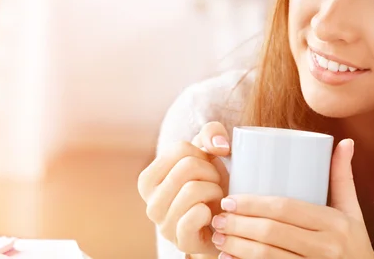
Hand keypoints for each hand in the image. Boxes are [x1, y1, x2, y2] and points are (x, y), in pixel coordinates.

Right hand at [137, 121, 231, 255]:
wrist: (225, 221)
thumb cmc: (213, 184)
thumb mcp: (210, 152)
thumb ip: (211, 133)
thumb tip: (219, 145)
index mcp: (149, 179)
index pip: (179, 148)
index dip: (202, 154)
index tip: (206, 167)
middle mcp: (151, 203)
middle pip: (187, 167)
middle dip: (211, 172)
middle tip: (214, 184)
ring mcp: (164, 225)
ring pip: (192, 190)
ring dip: (215, 191)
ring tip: (215, 198)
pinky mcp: (181, 241)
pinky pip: (195, 215)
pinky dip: (210, 211)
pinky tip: (211, 215)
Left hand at [210, 139, 373, 258]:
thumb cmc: (355, 245)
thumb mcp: (353, 212)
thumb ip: (343, 177)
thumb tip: (346, 141)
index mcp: (336, 223)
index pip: (286, 208)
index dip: (253, 203)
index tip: (229, 200)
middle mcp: (327, 247)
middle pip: (272, 231)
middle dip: (239, 225)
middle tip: (218, 219)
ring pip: (267, 256)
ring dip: (237, 247)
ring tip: (218, 238)